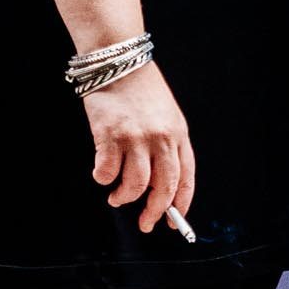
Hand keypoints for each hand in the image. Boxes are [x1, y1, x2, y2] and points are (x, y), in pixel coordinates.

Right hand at [84, 61, 195, 234]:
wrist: (120, 64)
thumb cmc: (142, 94)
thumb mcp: (167, 119)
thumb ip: (166, 150)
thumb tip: (157, 187)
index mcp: (179, 137)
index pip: (186, 179)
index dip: (180, 204)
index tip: (172, 220)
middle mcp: (162, 139)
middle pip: (163, 187)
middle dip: (154, 212)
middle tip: (146, 223)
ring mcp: (136, 138)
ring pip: (135, 185)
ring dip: (124, 197)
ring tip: (117, 197)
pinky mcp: (110, 135)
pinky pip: (106, 172)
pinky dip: (103, 179)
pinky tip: (102, 174)